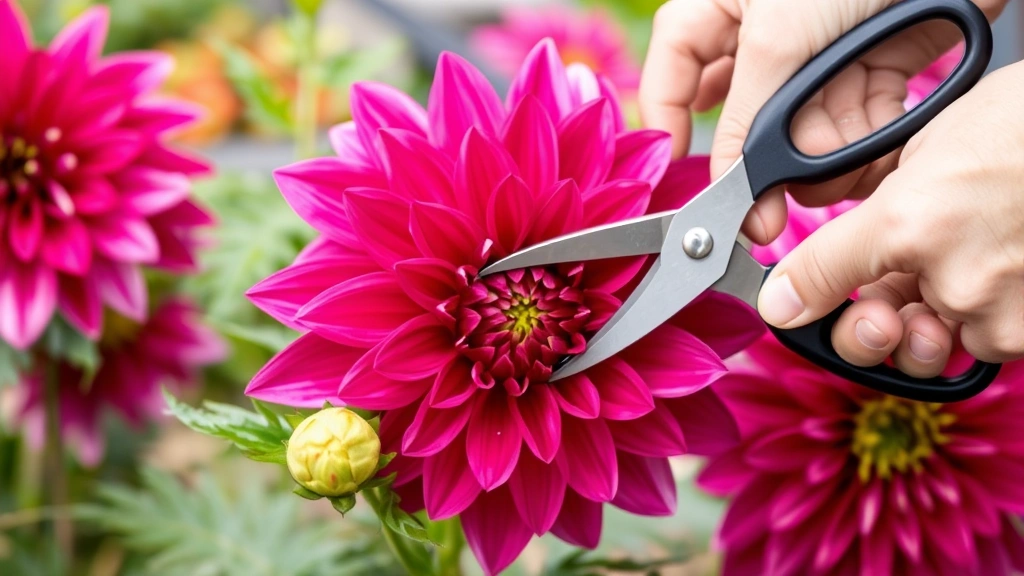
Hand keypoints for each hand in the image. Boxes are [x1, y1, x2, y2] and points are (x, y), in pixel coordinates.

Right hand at [639, 0, 1007, 243]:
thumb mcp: (776, 40)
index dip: (669, 123)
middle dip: (774, 157)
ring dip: (829, 151)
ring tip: (850, 147)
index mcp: (721, 10)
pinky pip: (856, 124)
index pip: (673, 72)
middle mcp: (765, 40)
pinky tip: (879, 139)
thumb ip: (743, 121)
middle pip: (750, 120)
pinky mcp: (871, 69)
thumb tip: (725, 185)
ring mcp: (818, 59)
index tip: (681, 173)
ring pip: (806, 132)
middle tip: (774, 206)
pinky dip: (870, 140)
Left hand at [759, 62, 1023, 374]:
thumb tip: (832, 239)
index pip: (819, 275)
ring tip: (946, 290)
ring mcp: (1003, 313)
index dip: (795, 294)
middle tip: (878, 308)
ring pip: (936, 346)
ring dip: (931, 326)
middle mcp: (952, 278)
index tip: (787, 304)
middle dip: (867, 327)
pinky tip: (991, 282)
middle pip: (873, 338)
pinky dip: (984, 321)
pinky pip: (990, 345)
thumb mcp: (930, 143)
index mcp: (910, 221)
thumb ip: (878, 199)